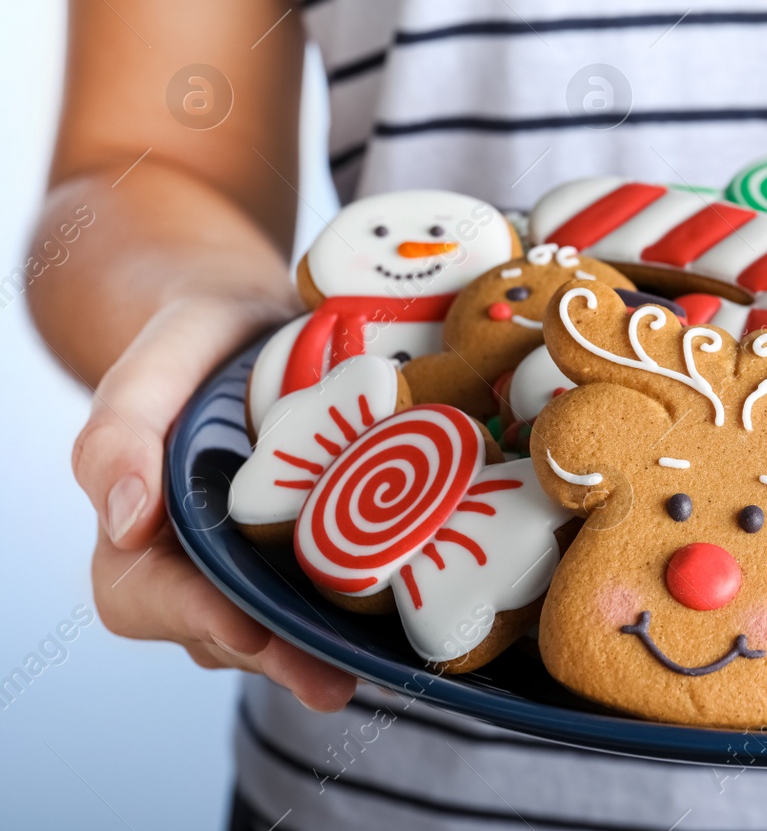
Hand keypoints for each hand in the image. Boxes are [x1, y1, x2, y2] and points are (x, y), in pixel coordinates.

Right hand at [73, 294, 355, 710]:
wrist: (257, 321)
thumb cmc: (192, 346)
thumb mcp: (149, 369)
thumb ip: (117, 435)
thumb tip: (125, 520)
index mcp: (142, 534)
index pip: (145, 600)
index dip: (193, 619)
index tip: (244, 628)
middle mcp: (203, 565)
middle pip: (228, 632)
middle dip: (278, 658)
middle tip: (330, 679)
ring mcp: (269, 564)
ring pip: (287, 626)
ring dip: (327, 648)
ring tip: (376, 664)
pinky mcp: (330, 547)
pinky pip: (341, 591)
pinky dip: (371, 607)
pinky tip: (415, 613)